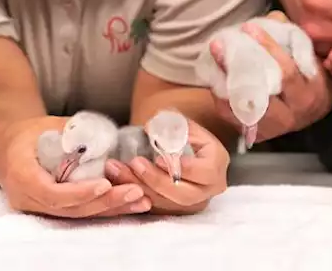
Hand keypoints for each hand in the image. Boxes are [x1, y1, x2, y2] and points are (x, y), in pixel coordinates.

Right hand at [0, 116, 149, 217]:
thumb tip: (106, 136)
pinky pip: (77, 212)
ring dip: (110, 209)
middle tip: (135, 192)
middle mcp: (27, 198)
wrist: (3, 148)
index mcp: (21, 174)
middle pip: (69, 209)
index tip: (106, 184)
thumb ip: (74, 132)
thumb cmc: (28, 133)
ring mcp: (36, 208)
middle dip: (105, 202)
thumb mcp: (48, 125)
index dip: (80, 192)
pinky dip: (103, 208)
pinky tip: (128, 204)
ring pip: (76, 215)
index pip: (53, 192)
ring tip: (140, 201)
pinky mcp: (49, 210)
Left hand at [105, 119, 228, 214]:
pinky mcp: (174, 209)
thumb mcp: (182, 123)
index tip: (158, 158)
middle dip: (156, 180)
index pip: (204, 172)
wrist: (178, 145)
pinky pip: (154, 206)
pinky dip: (134, 193)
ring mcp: (191, 202)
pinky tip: (116, 179)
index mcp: (216, 165)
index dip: (183, 168)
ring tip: (116, 169)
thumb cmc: (182, 132)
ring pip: (165, 203)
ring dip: (139, 187)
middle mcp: (207, 189)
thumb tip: (151, 128)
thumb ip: (171, 123)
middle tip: (135, 163)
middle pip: (183, 194)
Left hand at [208, 12, 331, 144]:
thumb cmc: (310, 77)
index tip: (249, 28)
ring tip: (211, 62)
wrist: (315, 112)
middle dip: (235, 68)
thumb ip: (291, 37)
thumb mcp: (309, 56)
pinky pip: (234, 118)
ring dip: (223, 85)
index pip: (286, 72)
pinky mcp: (258, 134)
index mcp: (308, 93)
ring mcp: (273, 127)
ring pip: (243, 107)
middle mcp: (292, 114)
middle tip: (217, 44)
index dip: (267, 48)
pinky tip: (214, 80)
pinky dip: (222, 100)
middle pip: (259, 92)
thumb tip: (271, 19)